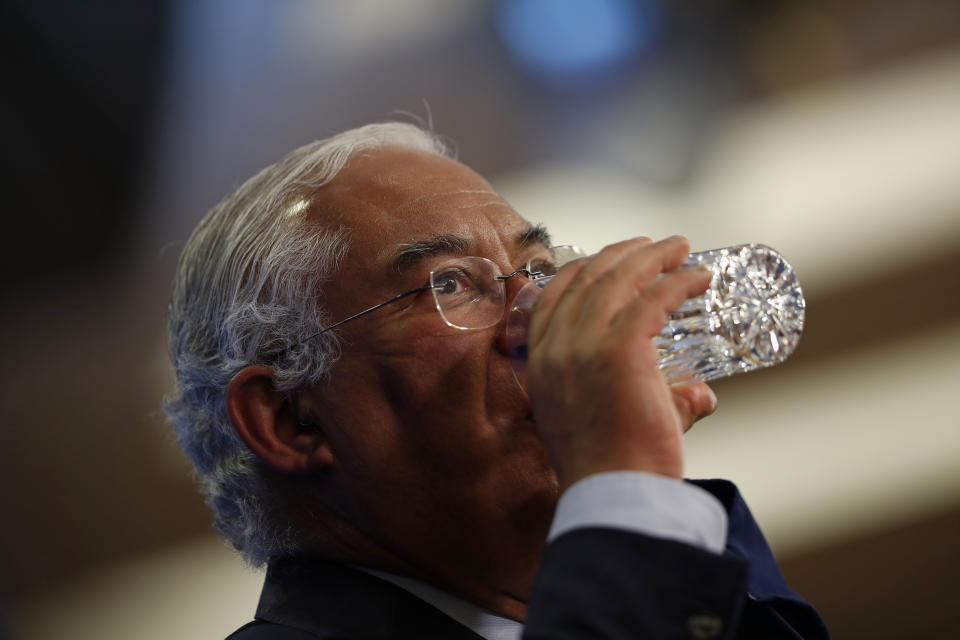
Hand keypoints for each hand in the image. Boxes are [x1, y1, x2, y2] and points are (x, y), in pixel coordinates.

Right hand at [526, 236, 715, 489]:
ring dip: (653, 257)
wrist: (613, 495)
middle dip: (622, 254)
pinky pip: (653, 298)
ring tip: (680, 248)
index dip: (584, 268)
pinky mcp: (620, 349)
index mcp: (540, 362)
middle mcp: (555, 347)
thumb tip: (700, 395)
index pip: (553, 295)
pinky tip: (701, 277)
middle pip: (587, 278)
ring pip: (619, 280)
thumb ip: (655, 399)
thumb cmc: (612, 469)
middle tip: (653, 246)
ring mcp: (584, 346)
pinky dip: (680, 282)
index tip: (612, 258)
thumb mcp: (608, 422)